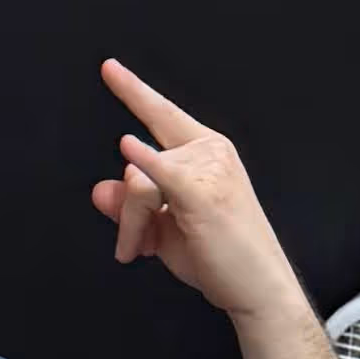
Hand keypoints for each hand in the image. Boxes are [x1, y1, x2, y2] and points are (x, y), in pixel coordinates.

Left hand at [89, 60, 302, 326]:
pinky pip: (159, 171)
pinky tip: (130, 146)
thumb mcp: (166, 230)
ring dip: (132, 223)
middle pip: (138, 164)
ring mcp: (210, 168)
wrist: (257, 289)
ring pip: (139, 182)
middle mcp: (211, 152)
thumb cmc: (222, 258)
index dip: (134, 90)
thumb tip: (102, 190)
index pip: (163, 115)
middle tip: (131, 246)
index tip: (110, 69)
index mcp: (207, 152)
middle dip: (127, 211)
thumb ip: (131, 207)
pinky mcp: (202, 192)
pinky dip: (143, 161)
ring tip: (141, 251)